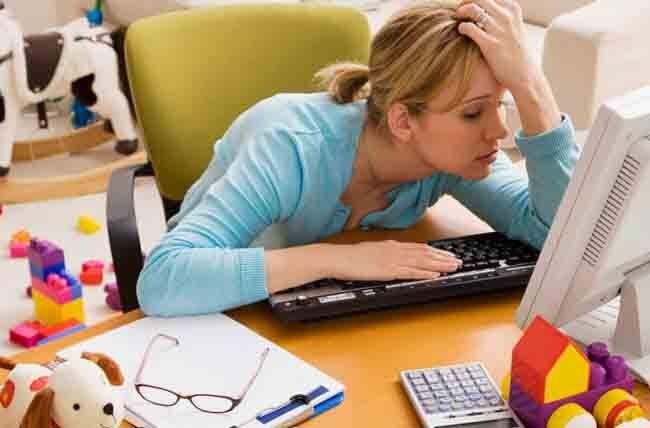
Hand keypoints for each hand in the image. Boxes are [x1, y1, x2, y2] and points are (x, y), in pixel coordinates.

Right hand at [331, 240, 462, 280]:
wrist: (338, 258)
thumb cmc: (350, 256)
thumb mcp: (370, 251)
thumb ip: (383, 253)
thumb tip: (390, 257)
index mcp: (391, 245)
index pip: (418, 247)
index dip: (434, 251)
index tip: (446, 254)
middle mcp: (395, 250)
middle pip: (424, 253)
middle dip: (443, 257)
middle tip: (457, 260)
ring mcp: (392, 260)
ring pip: (422, 262)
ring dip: (439, 265)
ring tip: (453, 267)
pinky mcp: (388, 271)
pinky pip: (411, 272)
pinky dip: (425, 274)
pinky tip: (435, 275)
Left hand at [455, 0, 536, 93]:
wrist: (524, 76)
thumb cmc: (518, 55)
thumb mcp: (516, 28)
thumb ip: (504, 18)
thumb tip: (487, 13)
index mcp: (513, 10)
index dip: (476, 0)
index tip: (469, 5)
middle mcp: (507, 16)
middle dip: (466, 2)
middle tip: (459, 11)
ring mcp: (499, 29)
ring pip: (473, 9)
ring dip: (461, 12)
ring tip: (457, 19)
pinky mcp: (490, 43)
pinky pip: (469, 27)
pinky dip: (462, 27)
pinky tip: (461, 31)